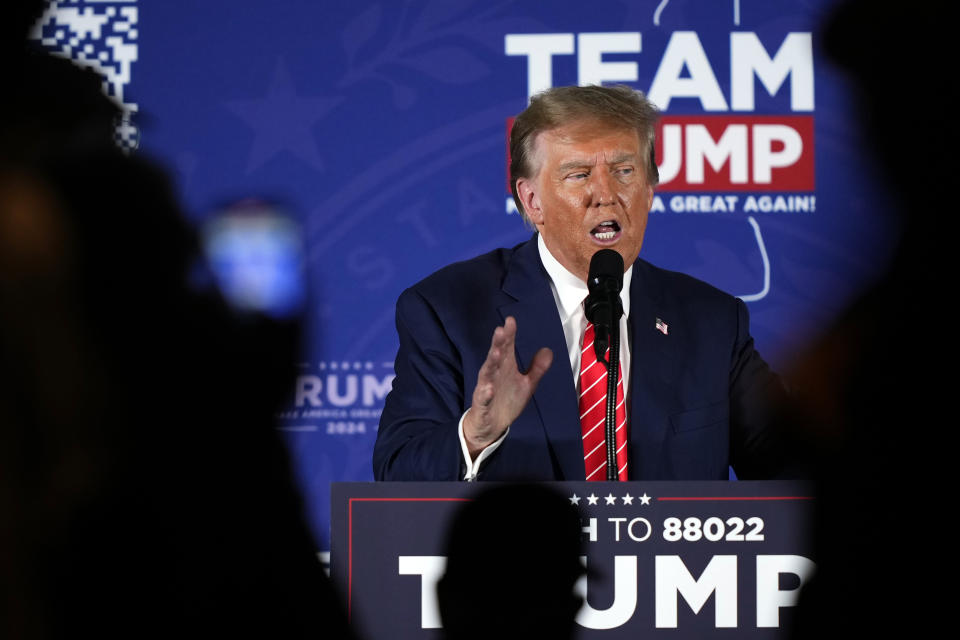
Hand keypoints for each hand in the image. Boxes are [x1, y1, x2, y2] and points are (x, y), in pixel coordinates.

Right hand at [463, 316, 552, 458]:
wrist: (490, 425)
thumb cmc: (506, 400)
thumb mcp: (527, 384)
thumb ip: (536, 368)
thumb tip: (548, 350)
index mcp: (505, 367)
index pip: (506, 347)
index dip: (509, 334)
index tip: (510, 320)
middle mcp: (494, 374)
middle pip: (496, 356)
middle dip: (498, 344)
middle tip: (501, 330)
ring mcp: (486, 388)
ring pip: (487, 374)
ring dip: (491, 363)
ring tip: (496, 353)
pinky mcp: (482, 404)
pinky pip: (483, 398)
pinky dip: (485, 393)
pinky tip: (488, 388)